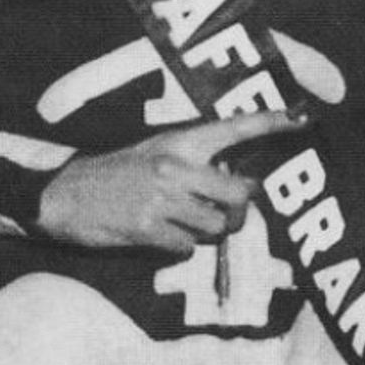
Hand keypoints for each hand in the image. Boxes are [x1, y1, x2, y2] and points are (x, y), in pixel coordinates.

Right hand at [36, 109, 303, 253]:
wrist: (62, 195)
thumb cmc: (114, 174)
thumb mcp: (154, 151)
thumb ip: (194, 160)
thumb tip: (236, 181)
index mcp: (180, 142)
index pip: (234, 127)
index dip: (271, 122)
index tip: (302, 116)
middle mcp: (176, 167)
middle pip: (241, 195)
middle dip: (239, 210)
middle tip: (225, 212)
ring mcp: (162, 199)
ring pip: (217, 226)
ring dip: (207, 232)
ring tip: (183, 223)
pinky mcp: (148, 229)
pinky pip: (188, 247)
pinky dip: (181, 248)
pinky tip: (161, 235)